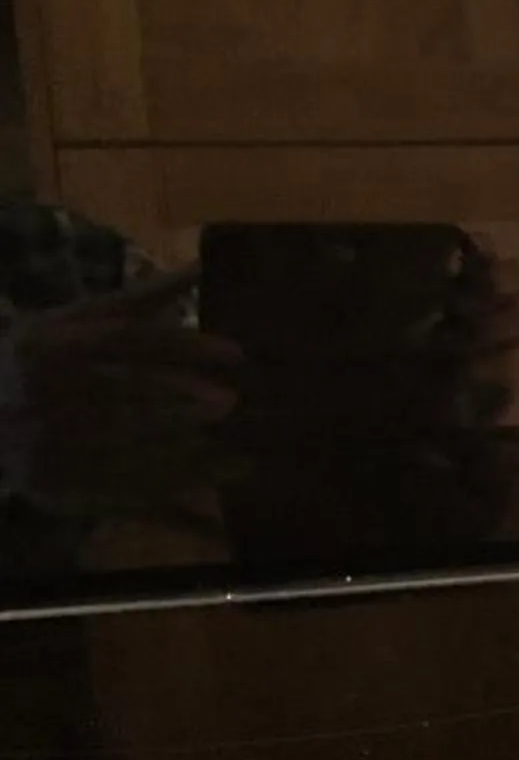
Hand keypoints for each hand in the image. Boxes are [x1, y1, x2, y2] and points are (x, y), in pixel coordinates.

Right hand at [3, 270, 242, 521]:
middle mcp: (45, 393)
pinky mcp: (54, 488)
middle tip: (231, 402)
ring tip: (241, 457)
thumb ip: (137, 302)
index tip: (236, 354)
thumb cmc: (35, 362)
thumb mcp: (71, 323)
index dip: (184, 346)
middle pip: (125, 394)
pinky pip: (119, 491)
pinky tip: (211, 492)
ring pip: (125, 446)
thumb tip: (201, 267)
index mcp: (49, 344)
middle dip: (180, 399)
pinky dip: (168, 491)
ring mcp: (46, 444)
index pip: (126, 340)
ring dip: (185, 453)